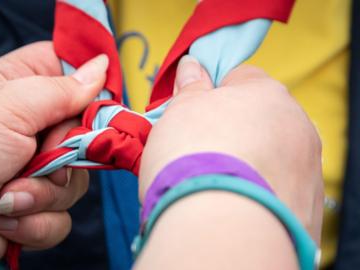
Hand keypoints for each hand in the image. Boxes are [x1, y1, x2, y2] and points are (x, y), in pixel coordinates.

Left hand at [0, 42, 107, 262]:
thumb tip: (100, 68)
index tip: (98, 100)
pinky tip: (3, 215)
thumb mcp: (7, 104)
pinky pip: (61, 218)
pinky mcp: (30, 211)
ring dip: (44, 192)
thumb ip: (61, 89)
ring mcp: (30, 173)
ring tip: (7, 193)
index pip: (67, 76)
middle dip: (66, 152)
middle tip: (39, 154)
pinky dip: (35, 221)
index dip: (89, 87)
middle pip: (83, 134)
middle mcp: (27, 131)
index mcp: (18, 90)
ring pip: (75, 182)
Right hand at [140, 56, 323, 241]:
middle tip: (203, 153)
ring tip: (218, 184)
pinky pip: (281, 190)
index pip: (242, 78)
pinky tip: (237, 204)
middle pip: (262, 119)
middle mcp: (297, 126)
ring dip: (252, 163)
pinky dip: (262, 194)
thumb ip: (190, 87)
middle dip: (236, 130)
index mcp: (266, 93)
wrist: (219, 225)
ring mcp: (307, 168)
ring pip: (274, 156)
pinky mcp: (308, 206)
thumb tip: (193, 66)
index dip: (215, 94)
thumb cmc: (194, 157)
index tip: (196, 114)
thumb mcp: (180, 111)